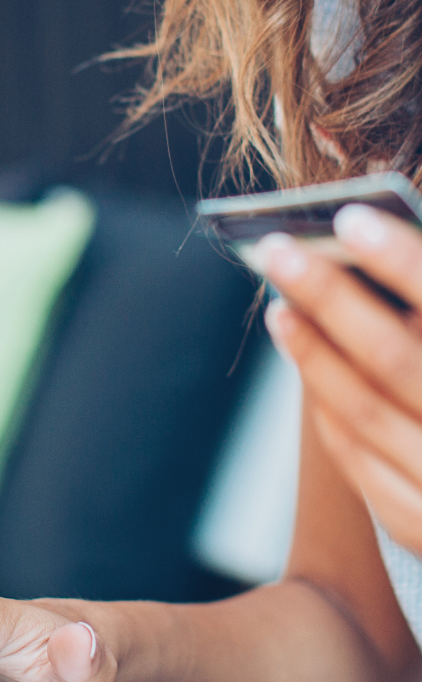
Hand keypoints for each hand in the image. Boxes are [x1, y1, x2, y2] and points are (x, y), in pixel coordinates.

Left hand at [262, 206, 421, 555]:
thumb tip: (390, 247)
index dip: (402, 262)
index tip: (350, 220)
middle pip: (395, 359)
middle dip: (331, 299)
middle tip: (278, 251)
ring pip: (365, 412)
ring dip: (313, 353)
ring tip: (281, 306)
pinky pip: (360, 461)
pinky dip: (329, 408)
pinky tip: (310, 367)